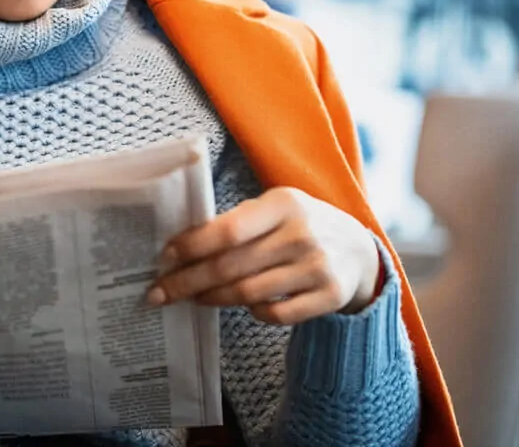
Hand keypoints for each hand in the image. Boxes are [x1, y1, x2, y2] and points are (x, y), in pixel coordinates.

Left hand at [147, 187, 381, 324]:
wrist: (360, 249)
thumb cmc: (299, 225)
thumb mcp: (276, 208)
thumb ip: (238, 221)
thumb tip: (181, 245)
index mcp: (284, 203)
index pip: (228, 229)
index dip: (192, 246)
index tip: (165, 257)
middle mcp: (302, 234)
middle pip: (231, 266)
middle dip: (188, 282)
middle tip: (159, 292)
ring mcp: (318, 267)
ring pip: (248, 293)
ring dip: (212, 298)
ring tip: (191, 297)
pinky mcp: (329, 296)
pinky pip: (276, 314)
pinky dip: (253, 312)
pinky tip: (241, 306)